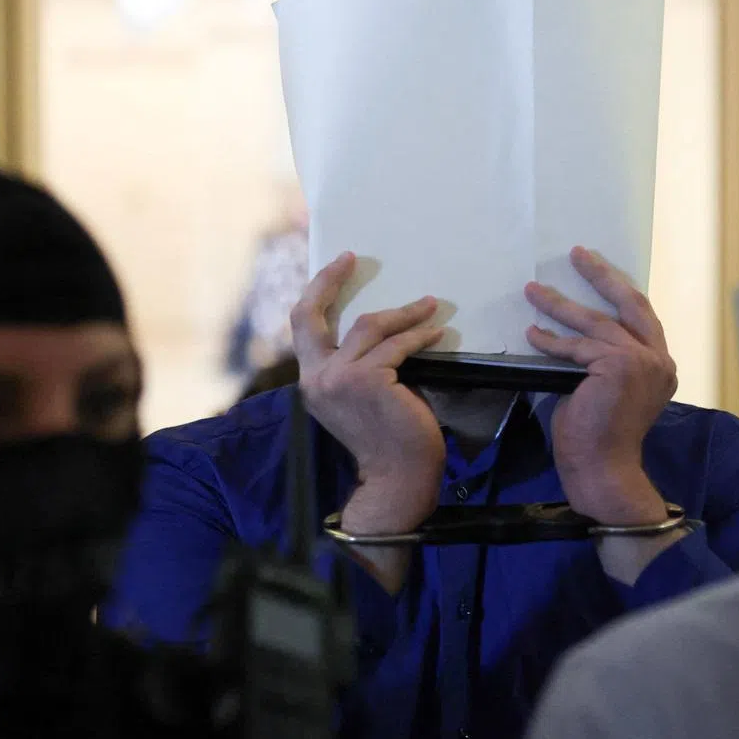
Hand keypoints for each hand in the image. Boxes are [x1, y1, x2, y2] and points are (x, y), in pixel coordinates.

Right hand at [292, 253, 446, 540]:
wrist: (397, 479)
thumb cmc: (387, 441)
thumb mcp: (359, 399)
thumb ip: (356, 368)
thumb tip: (382, 330)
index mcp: (312, 382)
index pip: (302, 328)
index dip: (316, 292)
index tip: (338, 266)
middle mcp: (316, 378)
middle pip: (313, 315)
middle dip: (329, 280)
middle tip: (352, 259)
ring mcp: (339, 378)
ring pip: (369, 326)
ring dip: (404, 314)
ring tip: (429, 307)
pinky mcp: (369, 380)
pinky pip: (397, 346)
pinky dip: (419, 336)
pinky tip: (436, 333)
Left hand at [525, 247, 677, 527]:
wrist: (604, 469)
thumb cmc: (599, 437)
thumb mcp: (606, 390)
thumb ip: (601, 361)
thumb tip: (570, 336)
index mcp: (661, 365)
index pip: (641, 316)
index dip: (618, 289)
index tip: (595, 268)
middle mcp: (658, 359)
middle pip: (628, 303)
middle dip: (600, 274)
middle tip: (576, 253)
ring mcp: (641, 361)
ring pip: (595, 323)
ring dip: (559, 305)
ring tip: (533, 290)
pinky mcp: (617, 365)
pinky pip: (578, 346)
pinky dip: (552, 340)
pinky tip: (532, 333)